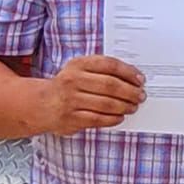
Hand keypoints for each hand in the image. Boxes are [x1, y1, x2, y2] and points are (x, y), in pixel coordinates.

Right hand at [30, 55, 145, 134]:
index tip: (140, 79)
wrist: (43, 104)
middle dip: (130, 91)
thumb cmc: (69, 85)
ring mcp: (71, 100)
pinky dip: (112, 119)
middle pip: (110, 85)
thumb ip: (102, 70)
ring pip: (106, 104)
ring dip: (124, 106)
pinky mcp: (71, 118)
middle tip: (140, 96)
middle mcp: (73, 80)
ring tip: (133, 107)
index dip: (128, 72)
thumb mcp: (80, 70)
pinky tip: (120, 117)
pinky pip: (98, 119)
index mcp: (78, 64)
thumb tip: (133, 78)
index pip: (109, 65)